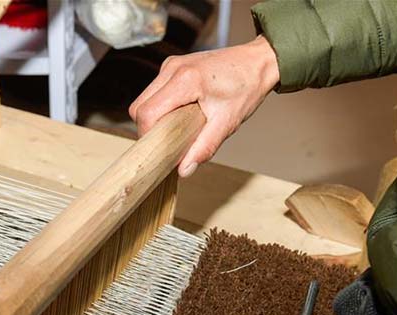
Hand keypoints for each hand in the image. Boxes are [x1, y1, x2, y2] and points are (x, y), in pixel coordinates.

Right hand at [129, 36, 279, 176]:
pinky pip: (154, 92)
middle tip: (167, 144)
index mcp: (185, 80)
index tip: (160, 151)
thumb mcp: (227, 123)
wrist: (258, 62)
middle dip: (148, 130)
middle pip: (139, 107)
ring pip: (144, 99)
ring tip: (176, 130)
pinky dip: (160, 108)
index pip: (147, 113)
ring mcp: (170, 65)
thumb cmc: (246, 88)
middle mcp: (172, 69)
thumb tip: (184, 170)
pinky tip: (179, 115)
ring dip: (154, 119)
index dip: (148, 136)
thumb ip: (203, 147)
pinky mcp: (172, 67)